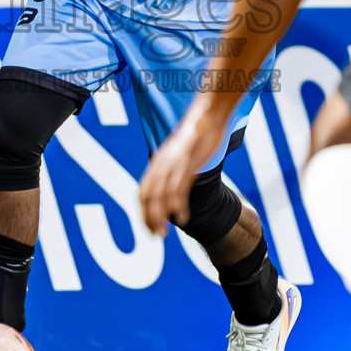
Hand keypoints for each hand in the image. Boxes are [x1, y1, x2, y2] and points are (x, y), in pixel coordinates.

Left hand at [140, 100, 225, 236]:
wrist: (207, 115)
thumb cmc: (197, 135)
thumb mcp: (181, 154)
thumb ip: (175, 168)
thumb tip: (174, 184)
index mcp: (158, 162)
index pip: (143, 191)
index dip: (143, 211)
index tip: (149, 227)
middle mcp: (161, 164)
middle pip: (148, 196)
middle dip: (148, 218)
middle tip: (156, 235)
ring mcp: (173, 163)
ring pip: (160, 195)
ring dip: (159, 216)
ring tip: (163, 233)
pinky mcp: (187, 162)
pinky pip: (178, 187)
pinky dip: (177, 205)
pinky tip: (181, 217)